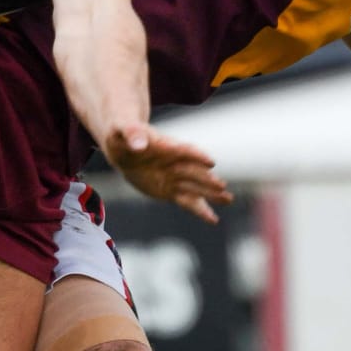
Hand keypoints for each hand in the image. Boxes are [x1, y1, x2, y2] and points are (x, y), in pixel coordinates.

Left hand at [101, 126, 232, 223]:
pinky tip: (214, 220)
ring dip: (211, 194)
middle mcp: (175, 162)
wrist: (123, 148)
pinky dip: (200, 210)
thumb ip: (132, 134)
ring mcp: (175, 178)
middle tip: (221, 186)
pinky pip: (188, 202)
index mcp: (166, 145)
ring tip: (228, 200)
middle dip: (206, 179)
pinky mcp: (170, 191)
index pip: (184, 150)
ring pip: (196, 187)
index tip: (210, 161)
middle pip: (194, 171)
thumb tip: (140, 145)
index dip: (196, 156)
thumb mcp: (122, 130)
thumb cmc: (122, 134)